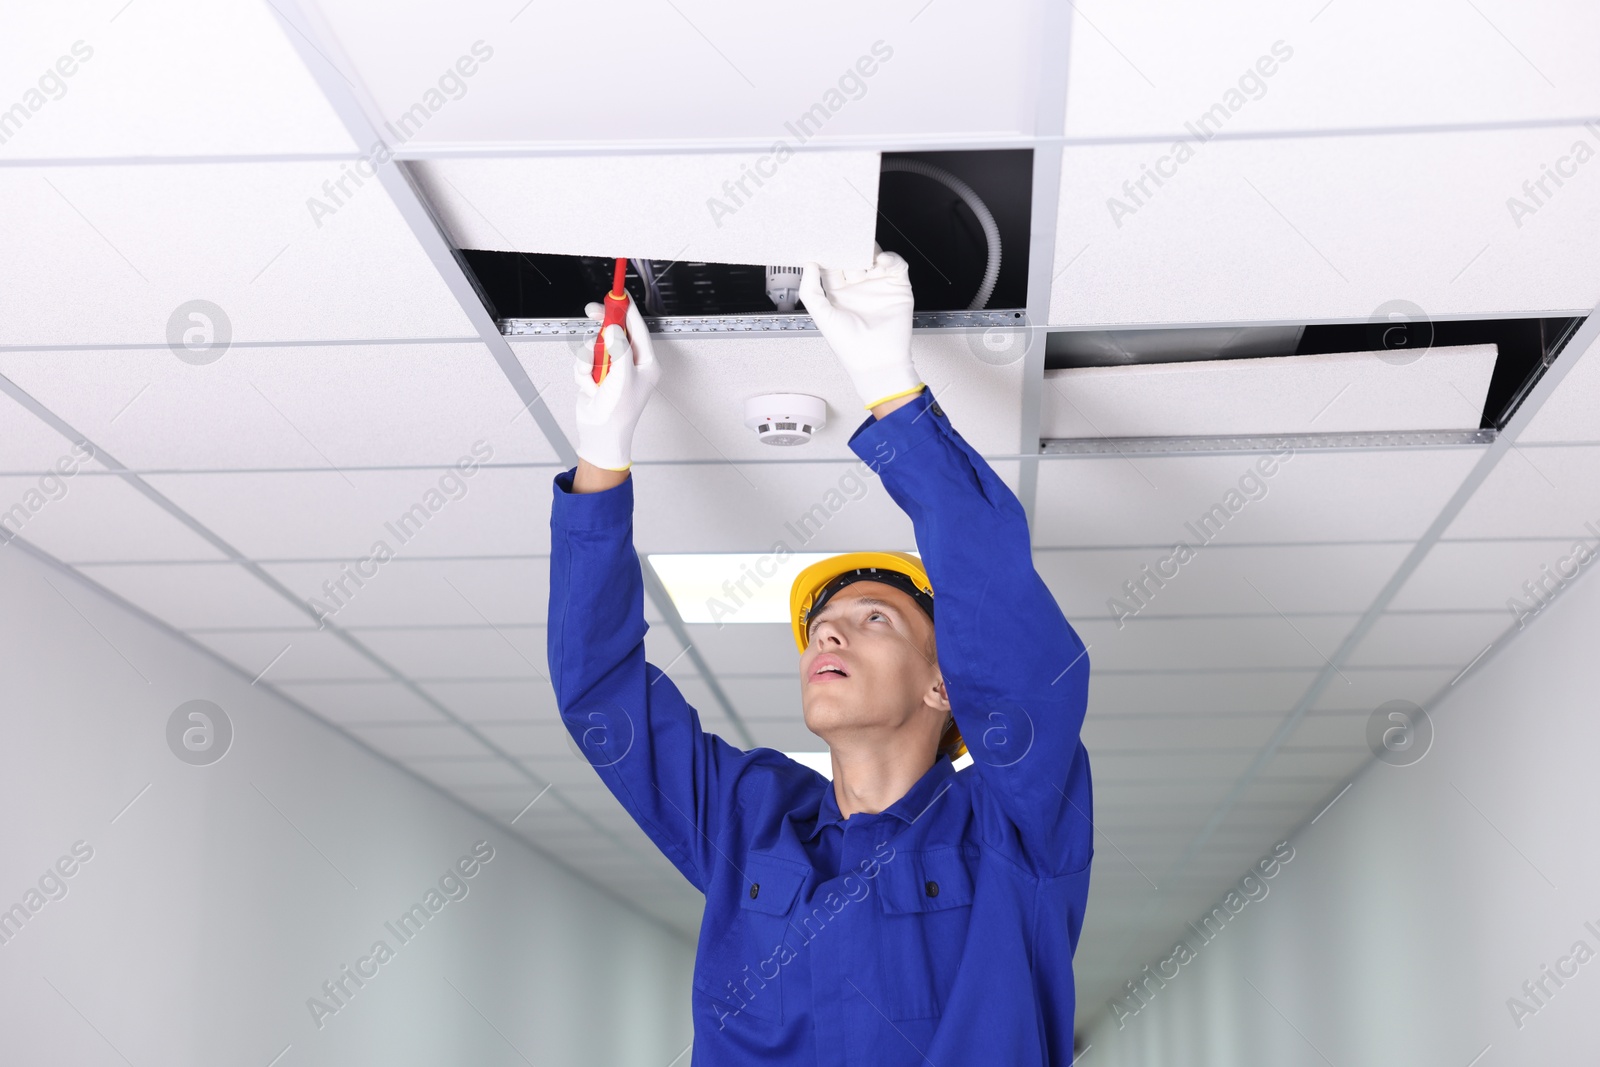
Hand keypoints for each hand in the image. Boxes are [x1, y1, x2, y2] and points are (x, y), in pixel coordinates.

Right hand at [572, 297, 660, 470]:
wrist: (600, 433)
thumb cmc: (620, 411)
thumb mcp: (624, 376)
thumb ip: (619, 348)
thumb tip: (613, 330)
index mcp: (646, 362)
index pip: (638, 328)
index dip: (627, 310)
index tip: (618, 295)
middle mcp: (630, 363)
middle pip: (615, 331)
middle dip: (602, 327)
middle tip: (592, 311)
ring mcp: (613, 368)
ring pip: (595, 345)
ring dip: (590, 359)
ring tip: (595, 377)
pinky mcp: (596, 373)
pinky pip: (584, 360)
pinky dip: (583, 372)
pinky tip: (590, 387)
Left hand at [800, 247, 920, 409]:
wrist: (877, 361)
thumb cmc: (848, 345)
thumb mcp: (821, 316)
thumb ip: (810, 290)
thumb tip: (808, 264)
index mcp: (838, 293)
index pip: (833, 265)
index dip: (829, 253)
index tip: (824, 241)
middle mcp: (858, 288)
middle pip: (854, 257)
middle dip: (850, 246)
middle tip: (845, 235)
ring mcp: (878, 286)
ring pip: (875, 257)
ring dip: (870, 250)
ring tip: (864, 248)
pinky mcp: (898, 287)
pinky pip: (896, 265)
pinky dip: (890, 259)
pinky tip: (882, 261)